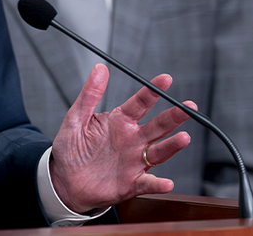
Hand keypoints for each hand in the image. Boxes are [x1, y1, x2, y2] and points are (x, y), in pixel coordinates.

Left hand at [49, 64, 194, 213]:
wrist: (64, 179)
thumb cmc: (71, 149)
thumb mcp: (76, 118)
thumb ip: (89, 95)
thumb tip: (99, 69)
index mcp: (120, 121)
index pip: (140, 103)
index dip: (152, 91)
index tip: (165, 79)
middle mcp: (133, 140)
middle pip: (158, 126)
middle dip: (174, 116)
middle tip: (188, 107)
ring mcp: (135, 161)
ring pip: (159, 151)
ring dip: (172, 145)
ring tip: (183, 138)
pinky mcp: (131, 183)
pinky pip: (147, 183)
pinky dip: (158, 184)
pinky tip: (166, 182)